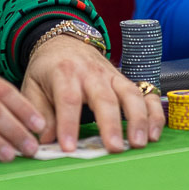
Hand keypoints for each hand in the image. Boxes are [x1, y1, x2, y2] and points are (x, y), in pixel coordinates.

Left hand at [21, 35, 162, 153]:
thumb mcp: (33, 85)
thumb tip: (44, 141)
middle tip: (114, 148)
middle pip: (104, 98)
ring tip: (139, 144)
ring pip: (131, 95)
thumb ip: (39, 113)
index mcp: (64, 72)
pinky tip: (155, 133)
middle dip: (110, 124)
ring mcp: (113, 76)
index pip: (67, 98)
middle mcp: (92, 73)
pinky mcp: (126, 80)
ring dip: (138, 120)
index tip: (68, 148)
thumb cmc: (47, 69)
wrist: (63, 41)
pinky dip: (154, 113)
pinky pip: (146, 94)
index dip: (68, 124)